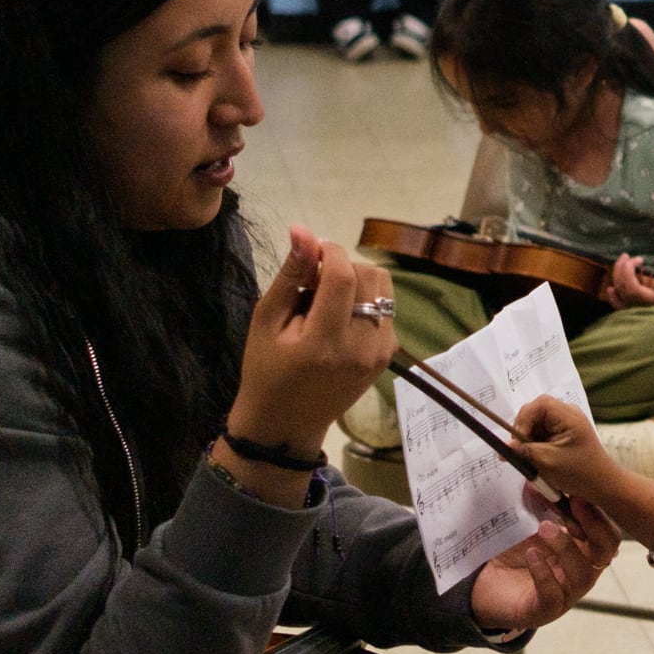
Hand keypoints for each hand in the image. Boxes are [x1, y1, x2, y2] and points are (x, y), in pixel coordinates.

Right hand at [226, 228, 394, 458]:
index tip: (312, 250)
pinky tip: (341, 316)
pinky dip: (366, 300)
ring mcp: (380, 353)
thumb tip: (304, 230)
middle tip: (313, 283)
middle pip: (368, 276)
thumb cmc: (265, 371)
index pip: (343, 276)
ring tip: (328, 299)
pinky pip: (387, 307)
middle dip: (341, 266)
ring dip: (357, 280)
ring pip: (383, 287)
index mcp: (324, 342)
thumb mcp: (266, 321)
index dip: (329, 251)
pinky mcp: (388, 355)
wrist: (286, 424)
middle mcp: (361, 348)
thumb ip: (289, 275)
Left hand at [468, 492, 616, 633]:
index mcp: (583, 551)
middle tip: (573, 504)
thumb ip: (538, 503)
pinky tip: (532, 554)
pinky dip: (544, 573)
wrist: (485, 587)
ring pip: (583, 575)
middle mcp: (580, 572)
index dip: (598, 513)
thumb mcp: (528, 524)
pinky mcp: (543, 610)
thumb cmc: (513, 553)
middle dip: (594, 526)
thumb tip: (537, 472)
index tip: (579, 492)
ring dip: (566, 546)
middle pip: (606, 552)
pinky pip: (552, 595)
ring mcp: (565, 594)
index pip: (606, 532)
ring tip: (544, 527)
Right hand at [509, 396, 647, 514]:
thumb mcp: (548, 462)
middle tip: (518, 451)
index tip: (518, 440)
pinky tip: (536, 459)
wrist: (602, 486)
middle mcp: (567, 414)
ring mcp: (565, 423)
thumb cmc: (580, 473)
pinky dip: (534, 445)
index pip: (539, 405)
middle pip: (535, 413)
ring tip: (528, 458)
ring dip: (528, 440)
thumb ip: (525, 451)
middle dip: (523, 431)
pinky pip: (541, 433)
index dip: (524, 419)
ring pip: (536, 424)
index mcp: (568, 416)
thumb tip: (503, 447)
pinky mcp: (562, 434)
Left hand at [606, 252, 653, 309]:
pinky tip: (610, 289)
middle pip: (623, 289)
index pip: (632, 289)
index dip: (629, 272)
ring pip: (620, 294)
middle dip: (622, 269)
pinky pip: (621, 307)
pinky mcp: (636, 307)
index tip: (640, 259)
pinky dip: (614, 298)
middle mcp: (643, 306)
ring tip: (623, 260)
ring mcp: (638, 307)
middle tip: (628, 256)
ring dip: (617, 276)